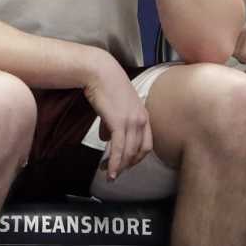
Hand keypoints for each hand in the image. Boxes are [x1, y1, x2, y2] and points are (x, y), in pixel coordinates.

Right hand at [82, 54, 151, 181]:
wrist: (99, 71)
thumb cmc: (105, 85)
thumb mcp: (115, 106)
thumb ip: (113, 123)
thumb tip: (105, 137)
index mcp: (143, 115)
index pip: (146, 144)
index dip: (136, 158)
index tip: (125, 164)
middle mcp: (141, 120)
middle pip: (139, 152)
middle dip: (128, 166)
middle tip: (116, 172)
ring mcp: (132, 121)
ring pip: (129, 153)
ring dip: (119, 167)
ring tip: (108, 173)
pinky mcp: (119, 122)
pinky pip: (119, 149)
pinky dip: (115, 163)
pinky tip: (109, 171)